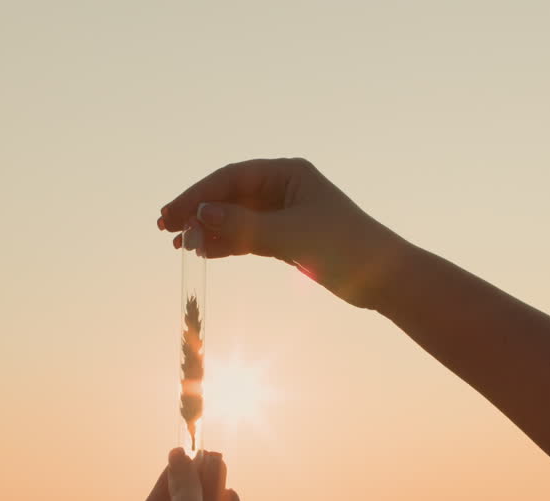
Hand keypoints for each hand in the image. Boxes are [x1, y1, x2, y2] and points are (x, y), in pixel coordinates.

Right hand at [156, 157, 410, 308]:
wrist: (383, 278)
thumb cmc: (344, 248)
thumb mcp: (289, 235)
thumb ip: (244, 225)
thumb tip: (202, 215)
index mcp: (288, 173)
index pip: (231, 178)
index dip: (197, 195)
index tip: (171, 215)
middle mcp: (285, 188)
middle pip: (229, 195)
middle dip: (198, 211)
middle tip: (166, 231)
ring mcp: (286, 213)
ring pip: (237, 216)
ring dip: (209, 229)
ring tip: (181, 246)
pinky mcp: (289, 238)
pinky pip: (249, 236)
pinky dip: (228, 243)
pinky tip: (207, 252)